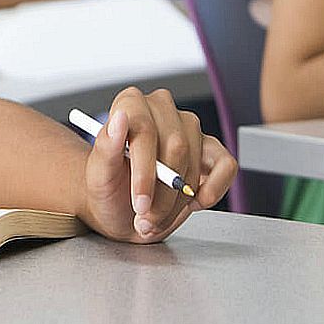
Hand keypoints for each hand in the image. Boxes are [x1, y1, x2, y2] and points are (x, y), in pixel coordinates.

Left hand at [79, 87, 236, 243]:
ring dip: (178, 202)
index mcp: (131, 104)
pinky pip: (226, 166)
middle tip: (145, 219)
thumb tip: (121, 118)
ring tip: (156, 217)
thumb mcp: (97, 176)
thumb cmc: (107, 189)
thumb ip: (106, 147)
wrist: (120, 209)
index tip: (140, 202)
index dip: (144, 172)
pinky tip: (191, 203)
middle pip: (175, 148)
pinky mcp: (210, 150)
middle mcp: (162, 109)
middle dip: (161, 194)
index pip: (145, 130)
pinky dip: (213, 191)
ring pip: (195, 163)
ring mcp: (189, 128)